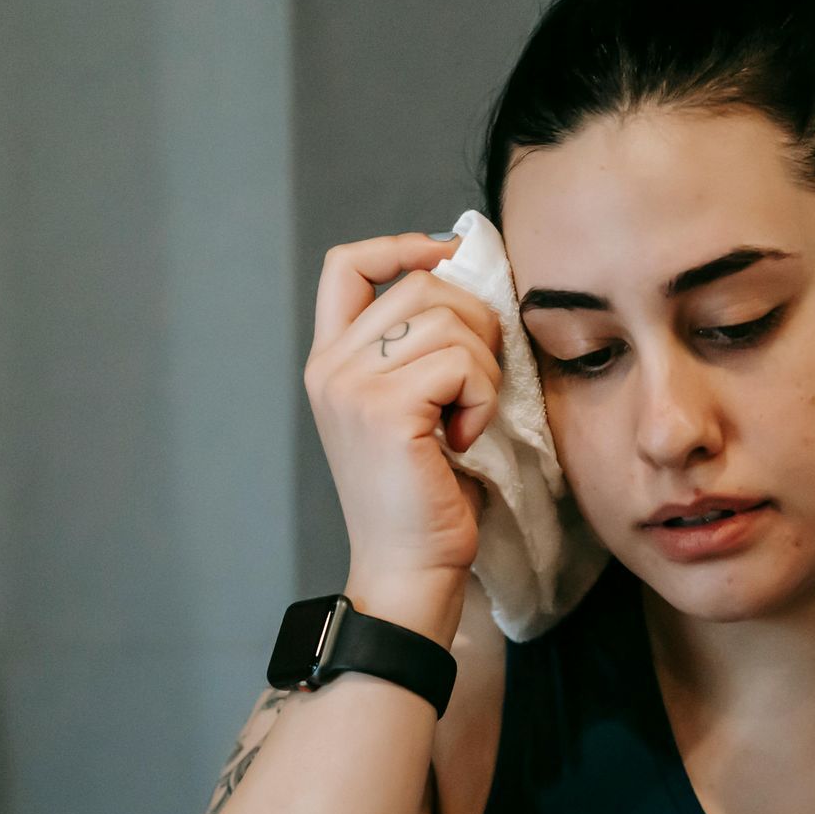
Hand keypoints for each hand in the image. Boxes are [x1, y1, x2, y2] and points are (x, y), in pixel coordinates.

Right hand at [305, 231, 500, 581]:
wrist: (408, 568)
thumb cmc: (424, 496)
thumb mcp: (411, 408)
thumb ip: (418, 348)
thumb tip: (468, 280)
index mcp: (330, 361)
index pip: (347, 265)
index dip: (402, 245)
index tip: (450, 255)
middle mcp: (331, 367)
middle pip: (420, 285)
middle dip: (474, 322)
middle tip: (480, 382)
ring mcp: (352, 386)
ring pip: (449, 322)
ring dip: (484, 370)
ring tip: (468, 420)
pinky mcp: (385, 411)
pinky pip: (463, 364)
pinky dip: (483, 398)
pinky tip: (465, 439)